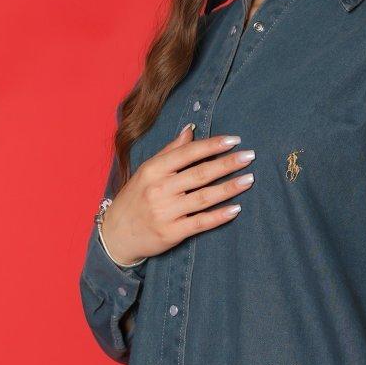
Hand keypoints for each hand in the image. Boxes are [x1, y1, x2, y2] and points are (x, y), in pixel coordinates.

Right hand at [100, 125, 254, 263]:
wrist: (116, 235)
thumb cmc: (135, 199)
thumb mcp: (146, 171)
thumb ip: (170, 151)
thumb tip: (190, 129)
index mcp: (153, 170)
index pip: (188, 153)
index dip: (212, 145)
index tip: (234, 140)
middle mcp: (159, 190)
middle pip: (200, 174)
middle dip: (227, 164)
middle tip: (250, 156)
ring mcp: (166, 212)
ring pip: (204, 197)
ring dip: (229, 188)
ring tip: (249, 179)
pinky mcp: (172, 233)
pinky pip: (200, 222)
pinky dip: (219, 216)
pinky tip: (236, 209)